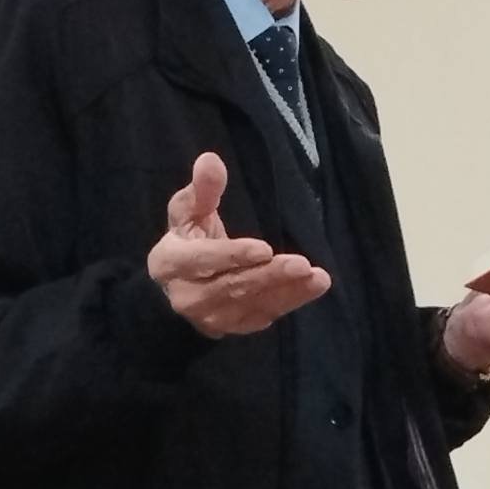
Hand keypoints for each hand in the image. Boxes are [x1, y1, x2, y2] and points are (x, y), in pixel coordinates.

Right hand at [147, 152, 330, 336]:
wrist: (176, 291)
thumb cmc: (185, 242)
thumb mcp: (187, 212)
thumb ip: (202, 190)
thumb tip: (210, 160)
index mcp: (171, 264)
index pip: (203, 260)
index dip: (234, 255)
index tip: (265, 248)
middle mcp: (188, 297)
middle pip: (233, 286)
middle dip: (269, 276)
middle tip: (302, 264)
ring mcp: (211, 318)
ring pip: (252, 304)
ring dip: (287, 291)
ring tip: (317, 278)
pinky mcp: (232, 328)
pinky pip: (263, 315)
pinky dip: (289, 302)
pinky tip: (311, 288)